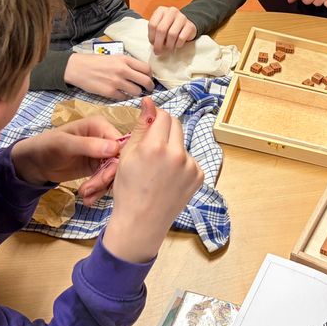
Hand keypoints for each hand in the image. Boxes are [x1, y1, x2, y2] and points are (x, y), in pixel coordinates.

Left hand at [11, 117, 122, 193]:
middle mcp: (104, 138)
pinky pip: (106, 180)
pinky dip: (98, 190)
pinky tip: (88, 198)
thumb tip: (115, 149)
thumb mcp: (64, 144)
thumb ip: (89, 145)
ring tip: (85, 195)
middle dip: (106, 177)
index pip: (120, 143)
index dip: (117, 160)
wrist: (34, 163)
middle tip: (90, 189)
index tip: (106, 176)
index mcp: (99, 126)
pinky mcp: (98, 168)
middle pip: (118, 160)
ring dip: (101, 186)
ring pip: (113, 172)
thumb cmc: (46, 146)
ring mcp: (102, 154)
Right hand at [64, 52, 153, 99]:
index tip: (149, 78)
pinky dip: (124, 97)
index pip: (147, 68)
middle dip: (149, 87)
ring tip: (133, 91)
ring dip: (137, 93)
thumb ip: (127, 64)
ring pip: (137, 91)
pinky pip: (124, 97)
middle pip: (146, 81)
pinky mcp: (110, 92)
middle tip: (148, 89)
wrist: (77, 68)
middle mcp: (123, 70)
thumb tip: (141, 73)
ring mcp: (116, 82)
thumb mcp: (114, 57)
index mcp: (125, 59)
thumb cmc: (95, 62)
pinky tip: (120, 93)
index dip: (150, 75)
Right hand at [103, 97, 203, 262]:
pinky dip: (181, 164)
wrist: (141, 222)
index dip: (154, 118)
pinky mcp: (199, 176)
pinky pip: (190, 160)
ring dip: (173, 148)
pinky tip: (169, 178)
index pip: (163, 116)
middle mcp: (177, 154)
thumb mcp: (127, 155)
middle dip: (164, 130)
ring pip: (182, 143)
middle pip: (176, 125)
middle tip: (152, 146)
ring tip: (158, 169)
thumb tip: (149, 103)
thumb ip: (141, 127)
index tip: (149, 125)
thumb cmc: (129, 189)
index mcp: (156, 147)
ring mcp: (191, 166)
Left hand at [147, 6, 196, 55]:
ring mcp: (182, 17)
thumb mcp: (160, 26)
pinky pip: (181, 38)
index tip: (152, 44)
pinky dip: (177, 44)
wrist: (186, 25)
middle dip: (158, 43)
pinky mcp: (190, 25)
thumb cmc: (170, 27)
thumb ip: (155, 33)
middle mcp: (172, 11)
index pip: (152, 24)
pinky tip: (176, 45)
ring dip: (169, 45)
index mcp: (161, 10)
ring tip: (168, 48)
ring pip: (172, 34)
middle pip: (161, 30)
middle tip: (158, 51)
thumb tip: (154, 46)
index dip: (151, 37)